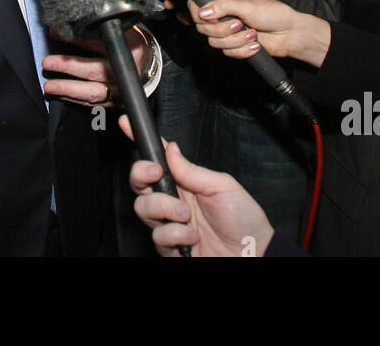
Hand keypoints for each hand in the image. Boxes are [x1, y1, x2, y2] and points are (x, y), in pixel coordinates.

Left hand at [42, 25, 152, 106]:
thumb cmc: (132, 44)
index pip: (99, 45)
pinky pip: (93, 104)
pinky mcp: (115, 103)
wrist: (148, 64)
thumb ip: (93, 30)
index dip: (77, 40)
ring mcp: (121, 91)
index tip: (58, 34)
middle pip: (96, 72)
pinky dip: (75, 99)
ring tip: (50, 87)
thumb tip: (62, 28)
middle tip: (49, 63)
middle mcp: (125, 74)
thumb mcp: (119, 31)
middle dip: (70, 68)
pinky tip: (60, 94)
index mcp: (129, 52)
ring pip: (94, 93)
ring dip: (69, 90)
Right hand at [120, 115, 273, 256]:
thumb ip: (192, 170)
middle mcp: (172, 202)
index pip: (157, 159)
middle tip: (157, 174)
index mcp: (185, 183)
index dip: (140, 142)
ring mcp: (169, 224)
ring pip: (143, 208)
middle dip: (142, 174)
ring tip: (187, 215)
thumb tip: (171, 149)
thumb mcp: (222, 186)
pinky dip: (176, 234)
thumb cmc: (243, 220)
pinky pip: (158, 236)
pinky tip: (193, 236)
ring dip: (165, 208)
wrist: (253, 253)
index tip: (127, 125)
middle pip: (138, 183)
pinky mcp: (169, 247)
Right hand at [188, 0, 330, 67]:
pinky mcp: (234, 46)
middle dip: (223, 30)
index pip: (196, 6)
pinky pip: (227, 53)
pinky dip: (242, 50)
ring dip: (236, 41)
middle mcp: (223, 15)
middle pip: (203, 27)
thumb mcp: (248, 7)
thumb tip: (203, 11)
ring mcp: (228, 31)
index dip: (200, 14)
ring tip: (253, 34)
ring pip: (214, 42)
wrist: (290, 34)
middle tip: (240, 24)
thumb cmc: (274, 14)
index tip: (213, 18)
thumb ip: (223, 7)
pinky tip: (254, 44)